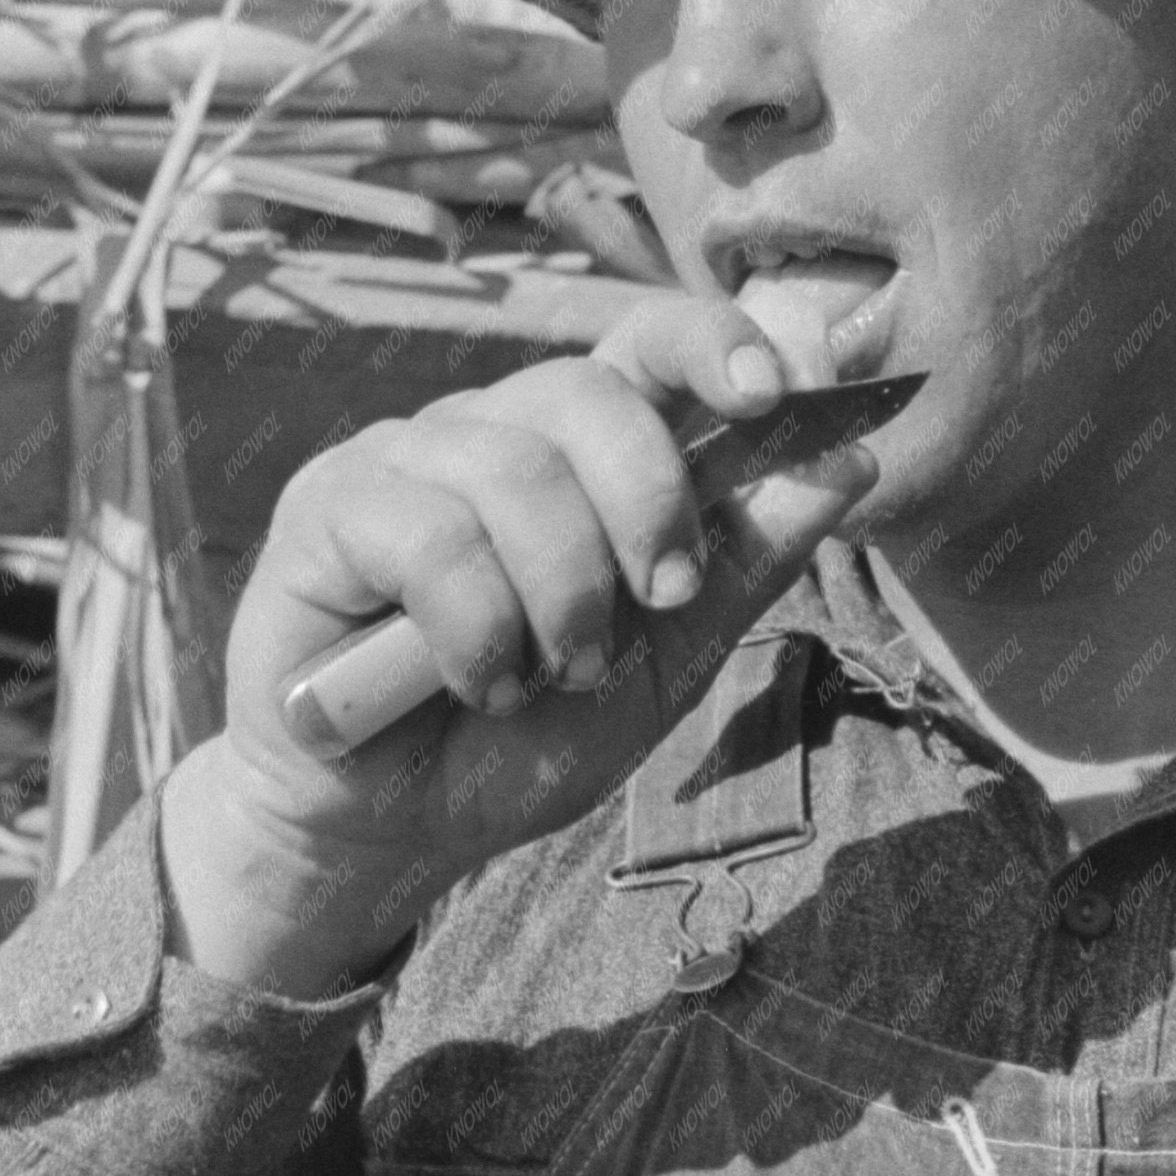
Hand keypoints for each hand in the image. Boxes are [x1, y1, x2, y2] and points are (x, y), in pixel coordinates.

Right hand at [157, 286, 886, 994]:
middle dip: (647, 505)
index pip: (649, 345)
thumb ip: (744, 571)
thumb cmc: (518, 742)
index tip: (773, 396)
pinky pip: (430, 536)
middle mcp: (491, 433)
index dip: (713, 345)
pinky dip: (476, 632)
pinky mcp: (327, 506)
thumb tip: (848, 466)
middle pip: (589, 393)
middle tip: (657, 604)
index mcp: (580, 457)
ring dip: (560, 600)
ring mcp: (404, 459)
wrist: (391, 829)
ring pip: (514, 473)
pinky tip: (476, 684)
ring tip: (547, 680)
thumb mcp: (663, 670)